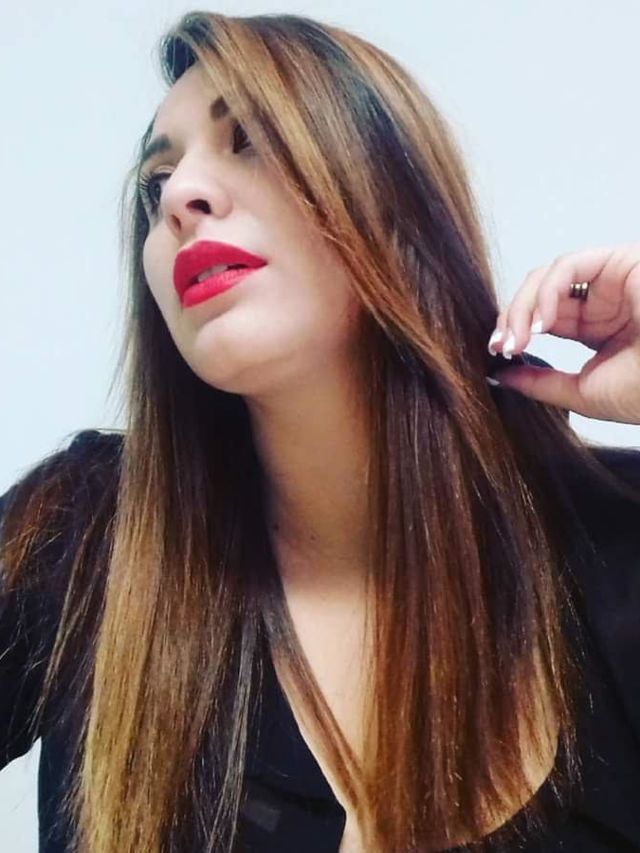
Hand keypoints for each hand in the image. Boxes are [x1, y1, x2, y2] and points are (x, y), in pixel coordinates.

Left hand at [486, 243, 639, 423]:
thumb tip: (500, 375)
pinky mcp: (621, 261)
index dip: (515, 331)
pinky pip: (569, 264)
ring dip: (524, 305)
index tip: (498, 353)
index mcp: (598, 329)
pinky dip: (546, 290)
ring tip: (517, 338)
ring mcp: (612, 280)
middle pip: (540, 295)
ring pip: (549, 276)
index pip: (544, 320)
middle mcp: (604, 301)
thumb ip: (541, 383)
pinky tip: (541, 320)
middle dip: (512, 319)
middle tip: (502, 346)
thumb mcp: (583, 393)